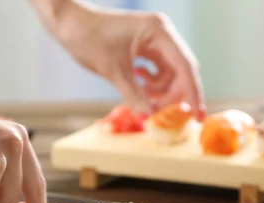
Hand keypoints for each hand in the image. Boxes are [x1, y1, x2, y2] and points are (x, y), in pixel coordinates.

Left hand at [35, 1, 204, 119]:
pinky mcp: (145, 47)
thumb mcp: (113, 70)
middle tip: (164, 115)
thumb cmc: (88, 37)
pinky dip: (152, 84)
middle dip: (175, 95)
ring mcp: (154, 40)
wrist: (67, 22)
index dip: (193, 94)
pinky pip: (157, 71)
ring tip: (145, 99)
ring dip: (162, 92)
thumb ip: (134, 95)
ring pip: (170, 74)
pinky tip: (139, 86)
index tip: (197, 116)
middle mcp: (162, 34)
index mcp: (159, 32)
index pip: (185, 67)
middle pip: (181, 72)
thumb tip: (149, 119)